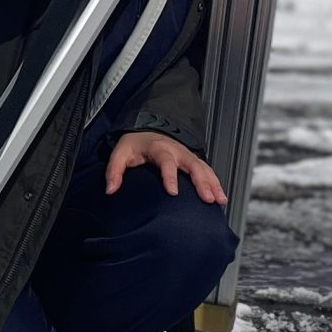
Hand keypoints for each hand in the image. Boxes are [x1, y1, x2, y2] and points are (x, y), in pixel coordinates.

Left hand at [105, 130, 226, 203]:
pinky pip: (207, 171)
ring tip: (219, 200)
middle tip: (208, 198)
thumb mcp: (120, 153)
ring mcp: (187, 156)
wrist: (147, 131)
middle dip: (202, 182)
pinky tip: (221, 198)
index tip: (173, 193)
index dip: (170, 176)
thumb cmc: (135, 144)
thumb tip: (110, 190)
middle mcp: (177, 151)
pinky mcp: (192, 161)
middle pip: (193, 165)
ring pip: (204, 168)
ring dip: (213, 184)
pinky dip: (216, 183)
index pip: (166, 162)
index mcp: (159, 148)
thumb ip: (114, 171)